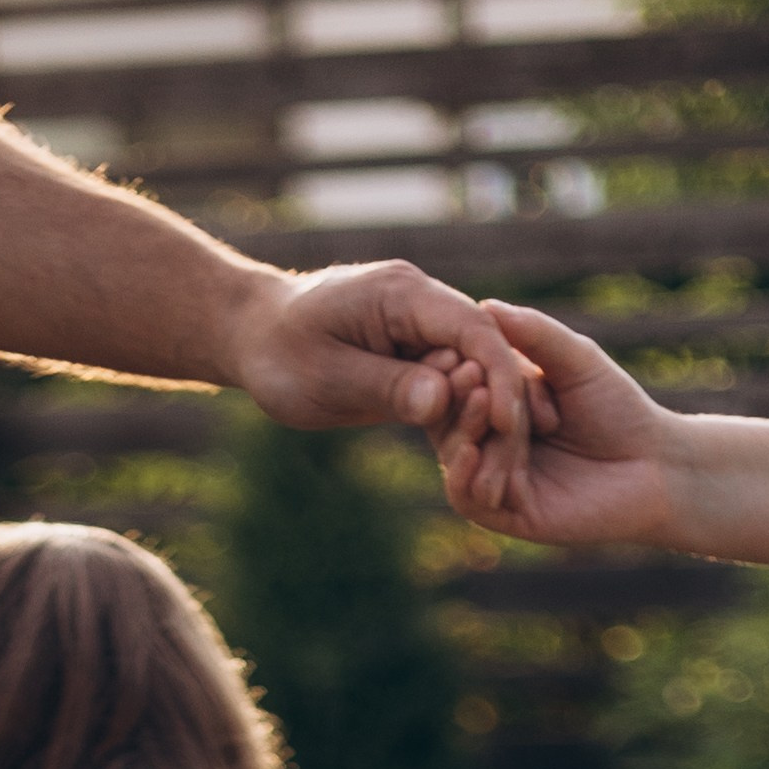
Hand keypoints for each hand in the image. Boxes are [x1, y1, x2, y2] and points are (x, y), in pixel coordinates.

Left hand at [224, 261, 542, 443]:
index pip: (473, 328)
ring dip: (491, 419)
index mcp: (403, 293)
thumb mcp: (326, 377)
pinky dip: (468, 420)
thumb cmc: (280, 353)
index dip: (498, 375)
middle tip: (511, 466)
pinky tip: (479, 460)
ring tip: (498, 474)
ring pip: (478, 371)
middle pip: (487, 350)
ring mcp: (424, 327)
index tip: (508, 424)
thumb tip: (443, 400)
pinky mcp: (420, 353)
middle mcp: (423, 302)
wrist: (257, 336)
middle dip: (505, 404)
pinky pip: (457, 385)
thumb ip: (385, 387)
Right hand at [429, 302, 681, 546]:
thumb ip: (533, 334)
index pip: (457, 382)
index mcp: (499, 402)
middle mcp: (489, 440)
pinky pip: (467, 498)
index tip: (460, 349)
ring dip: (468, 431)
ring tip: (486, 407)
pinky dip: (464, 476)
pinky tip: (473, 453)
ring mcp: (495, 478)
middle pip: (449, 419)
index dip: (453, 366)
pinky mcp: (505, 515)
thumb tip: (485, 306)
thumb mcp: (575, 359)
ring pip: (457, 456)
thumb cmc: (617, 407)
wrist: (654, 464)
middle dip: (459, 399)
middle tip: (473, 377)